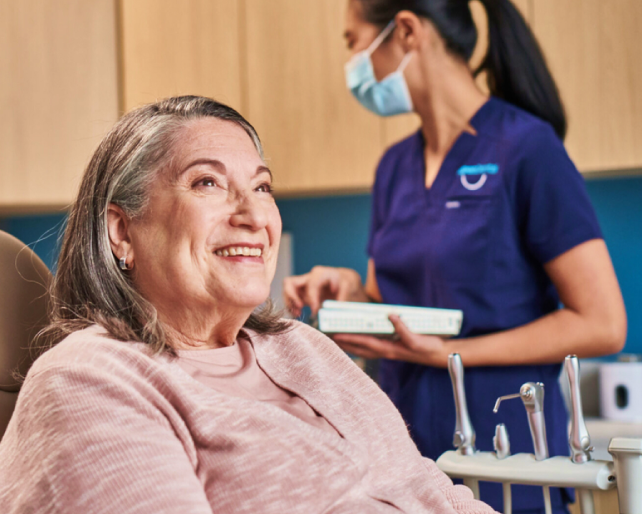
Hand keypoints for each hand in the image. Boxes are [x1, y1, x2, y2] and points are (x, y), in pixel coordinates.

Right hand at [283, 266, 366, 316]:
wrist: (343, 281)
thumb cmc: (345, 281)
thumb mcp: (349, 285)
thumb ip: (343, 295)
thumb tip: (334, 307)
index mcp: (320, 274)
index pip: (310, 285)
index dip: (312, 299)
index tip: (315, 311)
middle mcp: (309, 277)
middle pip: (290, 283)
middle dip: (291, 298)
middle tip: (299, 309)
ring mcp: (304, 285)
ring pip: (287, 291)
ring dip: (290, 303)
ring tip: (298, 314)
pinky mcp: (302, 292)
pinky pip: (290, 298)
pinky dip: (292, 306)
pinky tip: (298, 313)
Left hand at [333, 315, 449, 366]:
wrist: (438, 354)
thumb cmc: (428, 347)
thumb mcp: (416, 337)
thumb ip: (403, 327)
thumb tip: (390, 314)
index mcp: (389, 349)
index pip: (364, 343)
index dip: (349, 339)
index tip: (335, 335)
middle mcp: (386, 352)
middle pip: (360, 349)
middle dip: (345, 344)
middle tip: (330, 338)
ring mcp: (389, 351)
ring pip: (365, 349)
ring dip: (352, 345)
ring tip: (340, 339)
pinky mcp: (393, 349)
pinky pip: (372, 347)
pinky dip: (363, 344)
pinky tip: (360, 339)